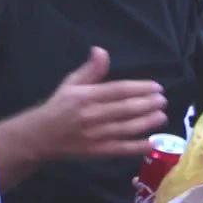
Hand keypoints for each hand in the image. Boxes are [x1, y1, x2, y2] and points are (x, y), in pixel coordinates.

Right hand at [37, 47, 167, 159]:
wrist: (40, 137)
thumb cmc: (58, 107)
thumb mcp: (71, 83)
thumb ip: (90, 70)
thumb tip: (101, 51)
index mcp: (86, 96)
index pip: (118, 91)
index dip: (139, 88)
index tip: (156, 87)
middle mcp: (92, 115)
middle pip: (125, 109)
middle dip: (147, 104)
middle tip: (163, 100)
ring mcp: (95, 135)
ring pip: (126, 128)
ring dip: (147, 123)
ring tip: (162, 116)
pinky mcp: (97, 152)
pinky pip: (121, 149)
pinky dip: (138, 147)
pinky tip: (153, 142)